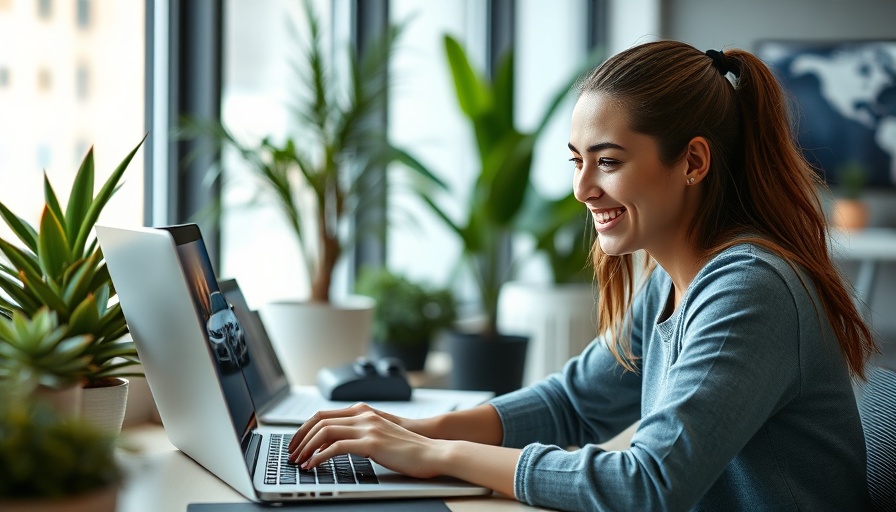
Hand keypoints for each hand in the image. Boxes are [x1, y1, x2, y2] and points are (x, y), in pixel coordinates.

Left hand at [287, 403, 445, 478]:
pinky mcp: (371, 443)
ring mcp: (367, 428)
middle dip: (300, 438)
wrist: (433, 451)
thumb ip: (362, 433)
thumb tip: (339, 444)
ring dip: (306, 448)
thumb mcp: (382, 434)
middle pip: (319, 421)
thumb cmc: (410, 447)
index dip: (305, 428)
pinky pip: (336, 447)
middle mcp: (363, 416)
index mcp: (364, 412)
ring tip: (299, 462)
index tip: (296, 442)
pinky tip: (314, 466)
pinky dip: (319, 457)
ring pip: (324, 432)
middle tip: (291, 453)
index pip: (324, 414)